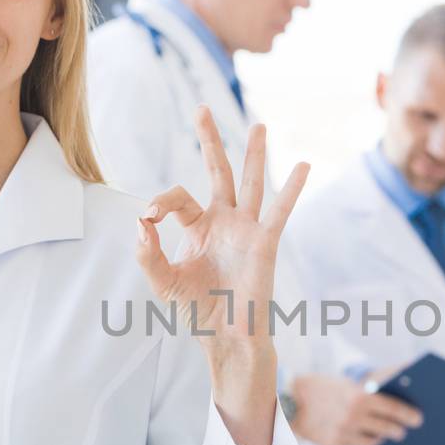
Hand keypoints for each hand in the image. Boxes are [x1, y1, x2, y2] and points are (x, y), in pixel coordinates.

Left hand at [136, 106, 308, 352]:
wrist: (225, 336)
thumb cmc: (197, 312)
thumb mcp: (163, 282)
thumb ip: (148, 253)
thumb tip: (140, 222)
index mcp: (198, 228)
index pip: (178, 197)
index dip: (161, 202)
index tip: (150, 218)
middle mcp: (223, 222)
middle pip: (217, 171)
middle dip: (210, 140)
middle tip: (202, 109)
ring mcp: (245, 229)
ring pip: (250, 182)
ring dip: (253, 154)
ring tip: (259, 126)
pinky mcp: (264, 242)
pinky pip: (279, 211)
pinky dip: (293, 189)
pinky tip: (304, 166)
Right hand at [289, 373, 422, 444]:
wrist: (288, 401)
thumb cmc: (320, 388)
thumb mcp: (344, 385)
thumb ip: (365, 394)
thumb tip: (388, 401)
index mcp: (359, 397)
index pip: (392, 408)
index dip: (408, 415)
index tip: (418, 419)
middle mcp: (354, 416)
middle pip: (387, 427)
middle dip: (399, 430)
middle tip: (405, 431)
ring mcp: (344, 432)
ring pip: (374, 440)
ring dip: (383, 438)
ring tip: (388, 435)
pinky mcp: (335, 443)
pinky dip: (365, 441)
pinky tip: (369, 438)